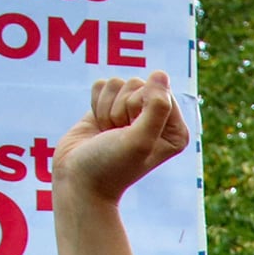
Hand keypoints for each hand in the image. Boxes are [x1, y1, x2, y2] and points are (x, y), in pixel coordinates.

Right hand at [53, 71, 188, 207]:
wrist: (78, 181)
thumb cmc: (111, 165)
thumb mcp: (139, 140)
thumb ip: (156, 107)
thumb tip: (160, 73)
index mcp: (174, 130)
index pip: (160, 92)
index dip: (138, 107)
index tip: (130, 132)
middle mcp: (157, 119)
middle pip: (137, 84)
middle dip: (120, 108)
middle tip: (116, 134)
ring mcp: (132, 113)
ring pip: (118, 83)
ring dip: (106, 108)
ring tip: (108, 133)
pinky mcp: (109, 107)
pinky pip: (102, 85)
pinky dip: (95, 104)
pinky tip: (98, 126)